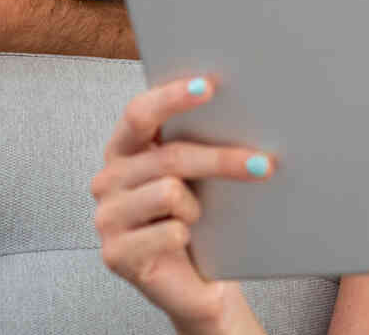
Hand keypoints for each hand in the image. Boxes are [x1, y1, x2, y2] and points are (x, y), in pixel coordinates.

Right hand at [93, 75, 273, 334]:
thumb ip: (200, 142)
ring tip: (198, 218)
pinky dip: (188, 237)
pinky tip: (187, 244)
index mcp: (124, 150)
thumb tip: (243, 112)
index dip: (172, 97)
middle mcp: (108, 179)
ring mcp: (106, 218)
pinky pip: (170, 232)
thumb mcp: (198, 175)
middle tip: (262, 164)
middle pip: (169, 156)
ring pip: (170, 192)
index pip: (139, 113)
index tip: (209, 85)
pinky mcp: (115, 254)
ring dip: (197, 208)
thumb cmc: (200, 220)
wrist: (198, 282)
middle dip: (221, 159)